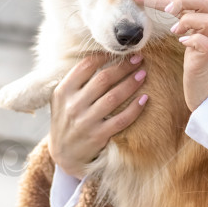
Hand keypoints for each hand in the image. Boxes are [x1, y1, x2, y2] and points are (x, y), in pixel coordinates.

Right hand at [48, 53, 147, 178]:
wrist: (63, 155)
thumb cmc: (67, 120)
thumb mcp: (62, 99)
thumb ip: (77, 80)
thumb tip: (103, 56)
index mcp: (63, 91)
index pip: (86, 66)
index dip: (105, 56)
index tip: (120, 52)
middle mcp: (73, 105)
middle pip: (103, 79)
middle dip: (124, 67)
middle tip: (138, 59)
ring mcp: (85, 122)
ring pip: (114, 97)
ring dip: (131, 83)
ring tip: (143, 74)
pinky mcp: (98, 136)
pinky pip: (121, 119)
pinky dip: (135, 108)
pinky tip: (144, 98)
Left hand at [135, 0, 207, 111]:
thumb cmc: (196, 65)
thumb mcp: (187, 39)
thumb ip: (183, 21)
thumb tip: (175, 2)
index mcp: (201, 22)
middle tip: (169, 11)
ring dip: (189, 20)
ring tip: (175, 31)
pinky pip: (205, 42)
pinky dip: (193, 40)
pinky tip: (183, 44)